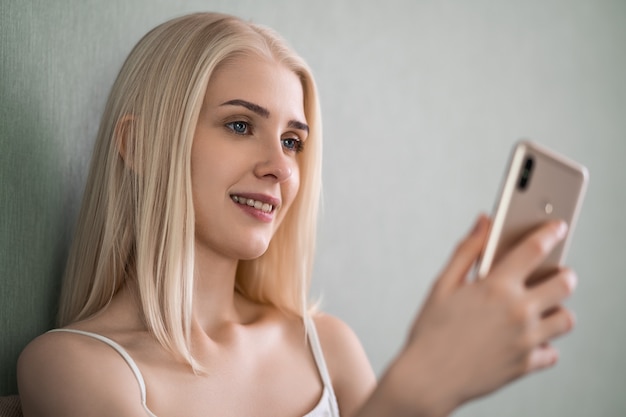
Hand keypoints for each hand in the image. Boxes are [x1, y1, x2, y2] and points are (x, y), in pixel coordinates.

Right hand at [395, 215, 576, 415]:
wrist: (427, 379)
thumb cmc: (431, 331)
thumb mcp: (443, 285)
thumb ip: (467, 250)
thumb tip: (483, 222)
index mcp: (496, 287)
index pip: (534, 249)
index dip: (550, 232)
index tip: (557, 227)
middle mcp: (518, 312)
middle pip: (564, 283)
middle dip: (563, 273)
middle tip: (555, 272)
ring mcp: (526, 340)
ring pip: (566, 318)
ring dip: (557, 309)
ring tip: (541, 306)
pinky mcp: (526, 365)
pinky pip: (552, 352)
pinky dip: (545, 344)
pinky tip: (527, 338)